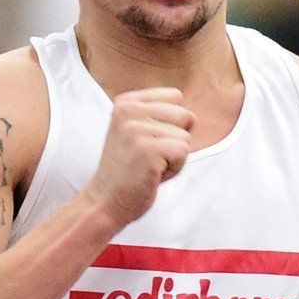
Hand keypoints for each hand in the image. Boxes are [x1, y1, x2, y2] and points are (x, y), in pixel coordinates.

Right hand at [86, 87, 195, 230]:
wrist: (105, 201)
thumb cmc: (127, 171)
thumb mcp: (142, 135)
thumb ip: (168, 120)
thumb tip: (193, 117)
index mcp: (126, 102)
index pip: (174, 97)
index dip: (170, 123)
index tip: (146, 141)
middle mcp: (129, 111)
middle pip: (182, 115)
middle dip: (173, 140)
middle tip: (148, 157)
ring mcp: (137, 129)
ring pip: (184, 136)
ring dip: (173, 158)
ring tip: (148, 167)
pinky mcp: (148, 150)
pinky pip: (183, 152)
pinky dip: (175, 169)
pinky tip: (153, 175)